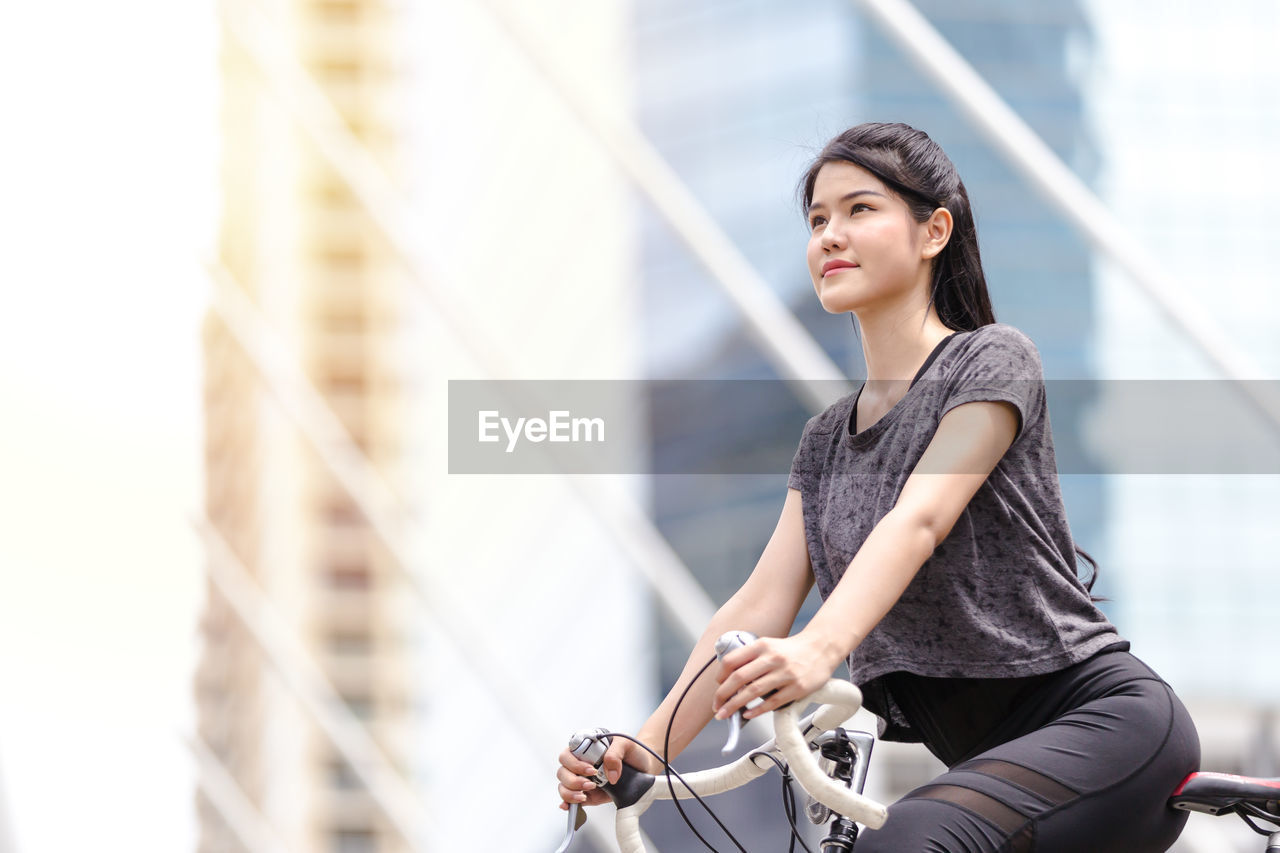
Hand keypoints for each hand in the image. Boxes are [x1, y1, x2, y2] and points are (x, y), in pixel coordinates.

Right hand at [555, 735, 660, 810]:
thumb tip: (610, 774)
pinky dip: (567, 803)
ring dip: (571, 793)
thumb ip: (615, 754)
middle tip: (591, 783)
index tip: (591, 769)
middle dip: (574, 780)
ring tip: (585, 795)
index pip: (567, 754)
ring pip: (564, 786)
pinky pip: (571, 800)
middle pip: (563, 772)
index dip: (574, 763)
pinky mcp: (588, 794)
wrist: (643, 767)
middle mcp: (580, 764)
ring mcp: (582, 780)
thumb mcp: (626, 744)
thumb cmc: (632, 752)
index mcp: (585, 749)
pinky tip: (569, 806)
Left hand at [711, 632, 842, 720]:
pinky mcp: (797, 688)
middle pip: (739, 678)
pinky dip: (757, 710)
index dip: (720, 676)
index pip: (732, 660)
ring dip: (735, 705)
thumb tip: (728, 679)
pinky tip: (748, 714)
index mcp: (762, 645)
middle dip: (723, 695)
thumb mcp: (769, 645)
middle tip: (716, 707)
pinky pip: (772, 702)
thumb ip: (750, 658)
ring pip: (753, 692)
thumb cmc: (791, 650)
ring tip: (725, 714)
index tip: (717, 686)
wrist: (821, 648)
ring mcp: (785, 674)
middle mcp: (772, 658)